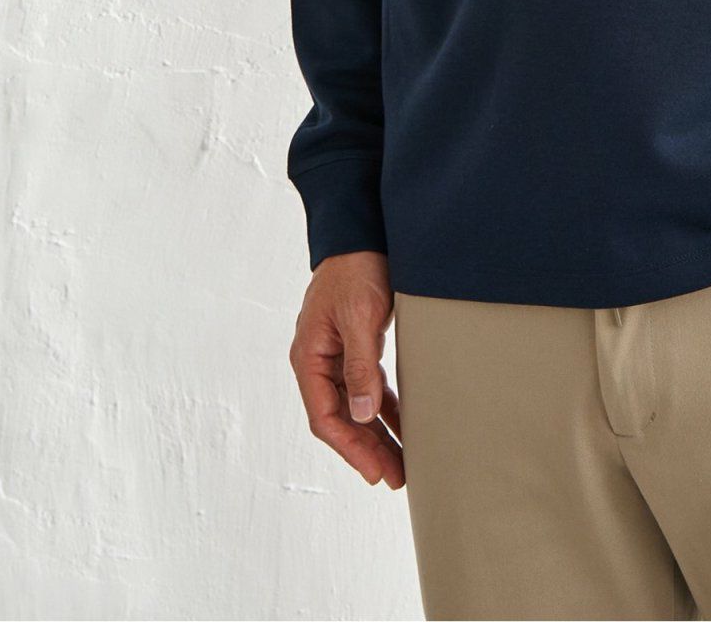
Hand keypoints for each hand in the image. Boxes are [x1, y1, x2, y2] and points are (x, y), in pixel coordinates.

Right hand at [289, 250, 404, 488]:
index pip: (325, 417)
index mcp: (309, 357)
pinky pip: (367, 386)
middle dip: (367, 449)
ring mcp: (336, 354)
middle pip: (341, 418)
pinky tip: (402, 424)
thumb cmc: (356, 270)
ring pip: (355, 406)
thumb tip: (362, 415)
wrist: (362, 233)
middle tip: (394, 477)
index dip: (350, 448)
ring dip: (377, 433)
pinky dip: (384, 406)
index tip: (374, 471)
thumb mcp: (359, 318)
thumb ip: (360, 366)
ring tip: (400, 462)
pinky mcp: (355, 345)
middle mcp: (318, 361)